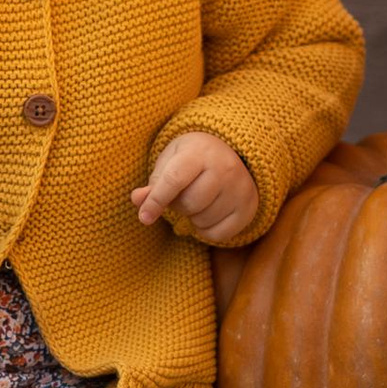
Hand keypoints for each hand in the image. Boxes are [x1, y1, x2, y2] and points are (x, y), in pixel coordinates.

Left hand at [133, 131, 261, 245]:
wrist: (230, 152)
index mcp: (199, 152)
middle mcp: (225, 168)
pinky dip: (206, 230)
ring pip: (202, 220)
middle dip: (178, 205)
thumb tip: (137, 200)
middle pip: (189, 204)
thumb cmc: (192, 158)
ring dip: (193, 217)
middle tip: (183, 194)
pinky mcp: (248, 207)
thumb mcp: (170, 162)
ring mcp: (241, 188)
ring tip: (199, 199)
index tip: (144, 217)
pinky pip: (218, 235)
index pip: (174, 180)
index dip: (156, 201)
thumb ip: (153, 183)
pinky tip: (209, 212)